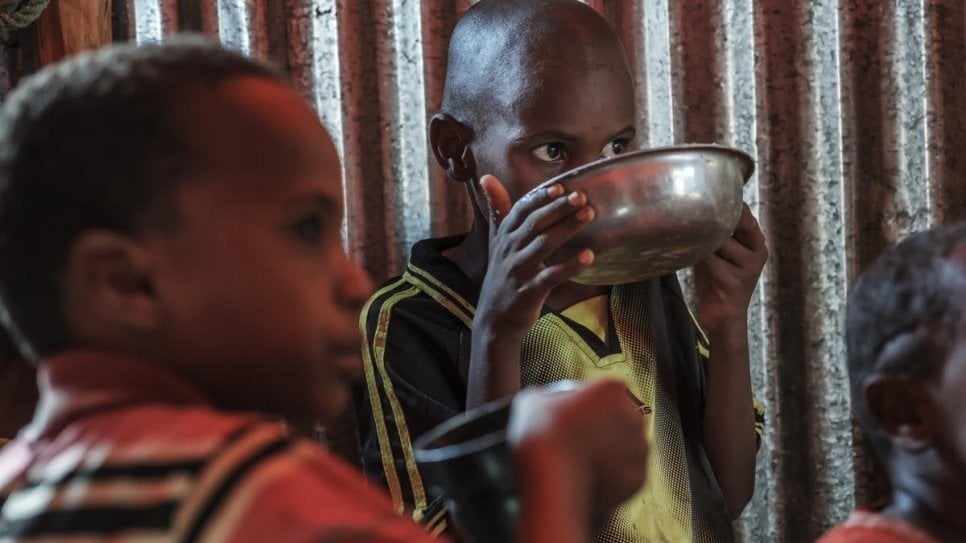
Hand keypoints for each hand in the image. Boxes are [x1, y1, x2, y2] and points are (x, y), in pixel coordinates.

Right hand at [474, 174, 594, 339]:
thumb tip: (487, 177)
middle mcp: (509, 250)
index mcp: (504, 237)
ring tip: (589, 214)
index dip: (539, 198)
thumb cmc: (502, 276)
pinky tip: (588, 256)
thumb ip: (498, 211)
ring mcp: (518, 271)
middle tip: (581, 196)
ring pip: (543, 245)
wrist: (494, 319)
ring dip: (567, 228)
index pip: (520, 210)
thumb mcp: (496, 242)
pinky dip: (570, 265)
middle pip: (534, 223)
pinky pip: (551, 276)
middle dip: (558, 208)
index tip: (559, 187)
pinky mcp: (529, 291)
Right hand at [507, 379, 648, 511]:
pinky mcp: (637, 478)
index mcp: (611, 390)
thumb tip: (541, 401)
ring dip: (610, 452)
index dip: (587, 401)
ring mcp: (638, 449)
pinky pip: (625, 474)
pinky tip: (589, 476)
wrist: (550, 482)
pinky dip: (611, 476)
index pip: (604, 390)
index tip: (572, 412)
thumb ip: (544, 397)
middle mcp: (633, 416)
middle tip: (576, 437)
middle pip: (620, 417)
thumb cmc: (544, 438)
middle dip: (603, 426)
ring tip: (581, 460)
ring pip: (626, 447)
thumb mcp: (532, 402)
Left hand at [693, 204, 767, 332]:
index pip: (745, 215)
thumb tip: (693, 209)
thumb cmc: (718, 283)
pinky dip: (695, 256)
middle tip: (686, 216)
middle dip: (708, 222)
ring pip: (717, 242)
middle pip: (730, 225)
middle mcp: (756, 254)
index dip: (725, 205)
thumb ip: (716, 234)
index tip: (702, 200)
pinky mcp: (732, 282)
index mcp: (757, 244)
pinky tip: (685, 255)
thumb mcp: (720, 254)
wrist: (723, 319)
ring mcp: (747, 269)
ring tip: (683, 239)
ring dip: (698, 240)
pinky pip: (709, 260)